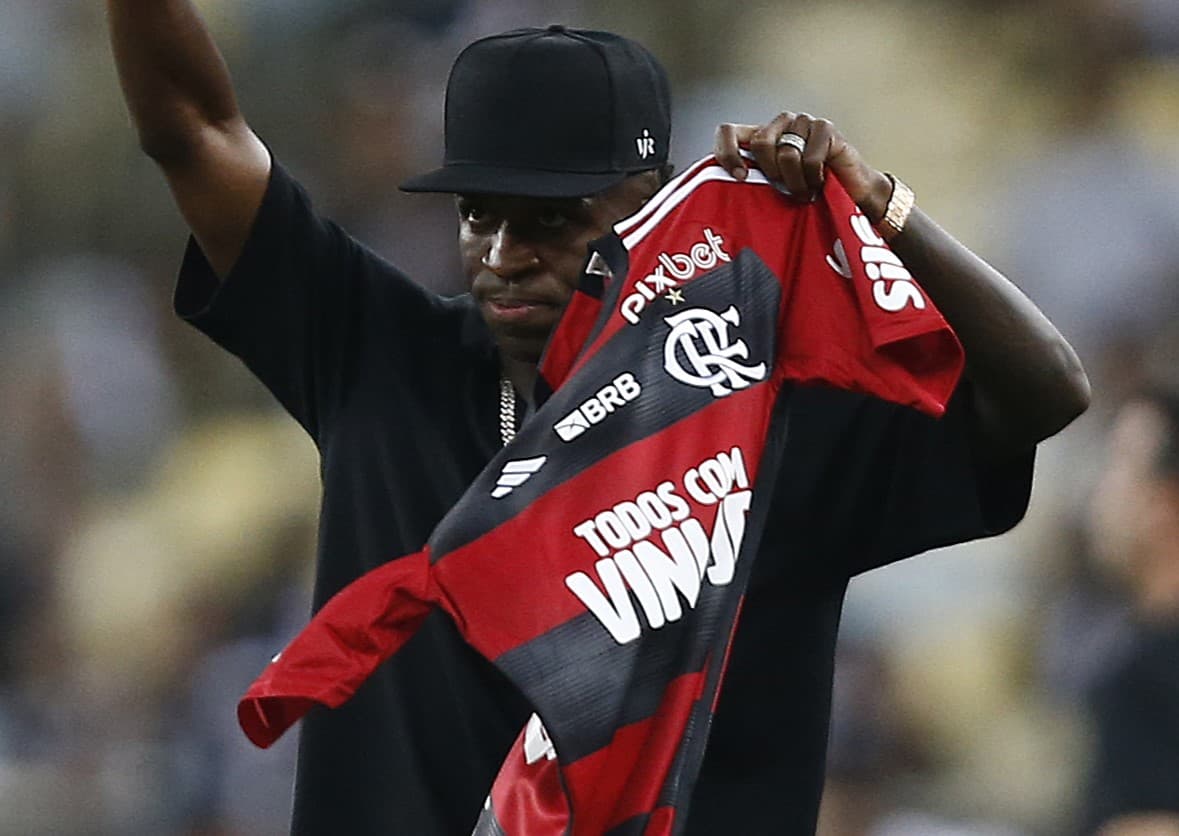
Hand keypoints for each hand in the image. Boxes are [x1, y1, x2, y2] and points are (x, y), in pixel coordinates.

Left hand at [714, 112, 891, 221]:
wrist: (851, 195)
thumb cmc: (810, 194)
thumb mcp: (772, 190)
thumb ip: (750, 181)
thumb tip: (715, 192)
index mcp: (761, 136)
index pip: (728, 131)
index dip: (728, 152)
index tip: (739, 177)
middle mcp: (780, 124)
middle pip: (760, 143)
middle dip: (773, 175)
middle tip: (788, 190)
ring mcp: (803, 122)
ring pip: (786, 152)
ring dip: (796, 181)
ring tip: (806, 190)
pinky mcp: (825, 128)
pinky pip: (810, 157)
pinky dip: (814, 177)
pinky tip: (821, 181)